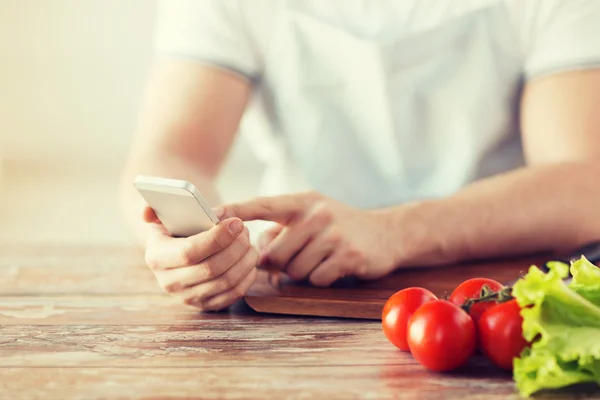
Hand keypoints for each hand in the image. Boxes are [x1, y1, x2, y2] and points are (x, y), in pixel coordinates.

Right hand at [142, 207, 258, 310]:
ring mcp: (188, 297)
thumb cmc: (176, 227)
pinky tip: (250, 258)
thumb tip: (147, 211)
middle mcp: (169, 282)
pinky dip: (247, 275)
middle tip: (246, 230)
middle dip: (235, 247)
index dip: (217, 238)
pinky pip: (234, 293)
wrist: (178, 251)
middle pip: (212, 268)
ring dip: (245, 259)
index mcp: (157, 257)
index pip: (189, 252)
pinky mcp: (206, 305)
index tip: (236, 222)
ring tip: (250, 242)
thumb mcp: (162, 215)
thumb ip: (153, 207)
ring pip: (226, 281)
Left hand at [216, 192, 397, 285]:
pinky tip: (334, 266)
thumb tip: (255, 251)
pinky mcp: (348, 255)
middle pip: (275, 252)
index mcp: (303, 201)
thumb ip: (282, 228)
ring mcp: (334, 234)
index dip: (236, 210)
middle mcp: (317, 213)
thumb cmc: (339, 225)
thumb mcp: (312, 215)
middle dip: (281, 262)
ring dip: (302, 272)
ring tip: (320, 258)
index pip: (263, 204)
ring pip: (294, 269)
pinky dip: (321, 278)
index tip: (211, 215)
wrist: (387, 233)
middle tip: (299, 256)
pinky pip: (316, 279)